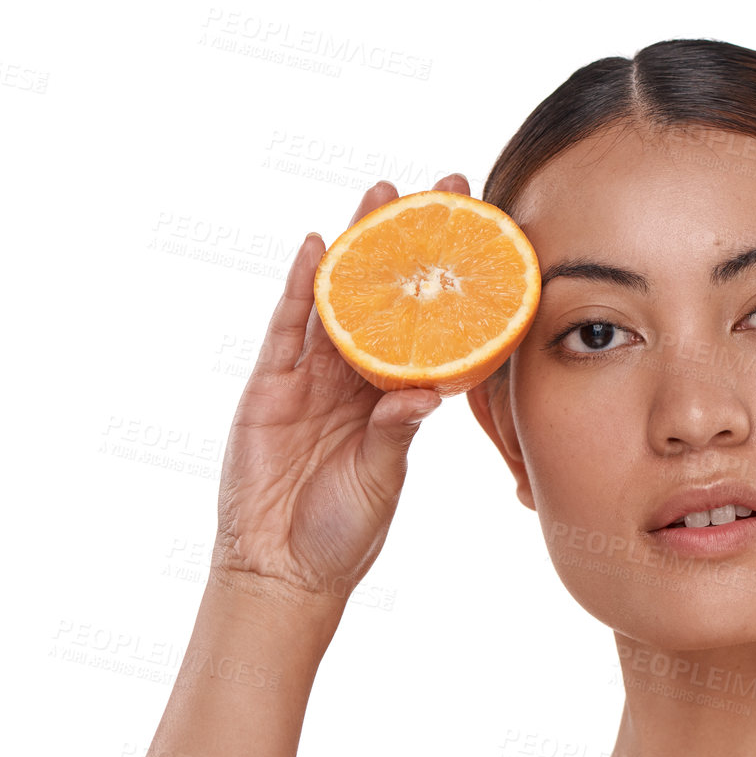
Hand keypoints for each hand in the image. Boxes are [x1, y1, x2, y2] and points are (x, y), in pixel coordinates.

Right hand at [210, 173, 473, 607]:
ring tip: (382, 194)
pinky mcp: (269, 386)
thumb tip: (429, 392)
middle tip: (442, 188)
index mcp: (392, 398)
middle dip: (409, 242)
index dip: (450, 283)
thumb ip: (399, 433)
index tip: (485, 237)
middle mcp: (353, 378)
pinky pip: (285, 328)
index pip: (427, 328)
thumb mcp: (382, 478)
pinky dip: (299, 286)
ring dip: (359, 245)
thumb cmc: (343, 532)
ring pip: (338, 297)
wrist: (284, 569)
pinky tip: (317, 246)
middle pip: (384, 296)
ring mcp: (309, 377)